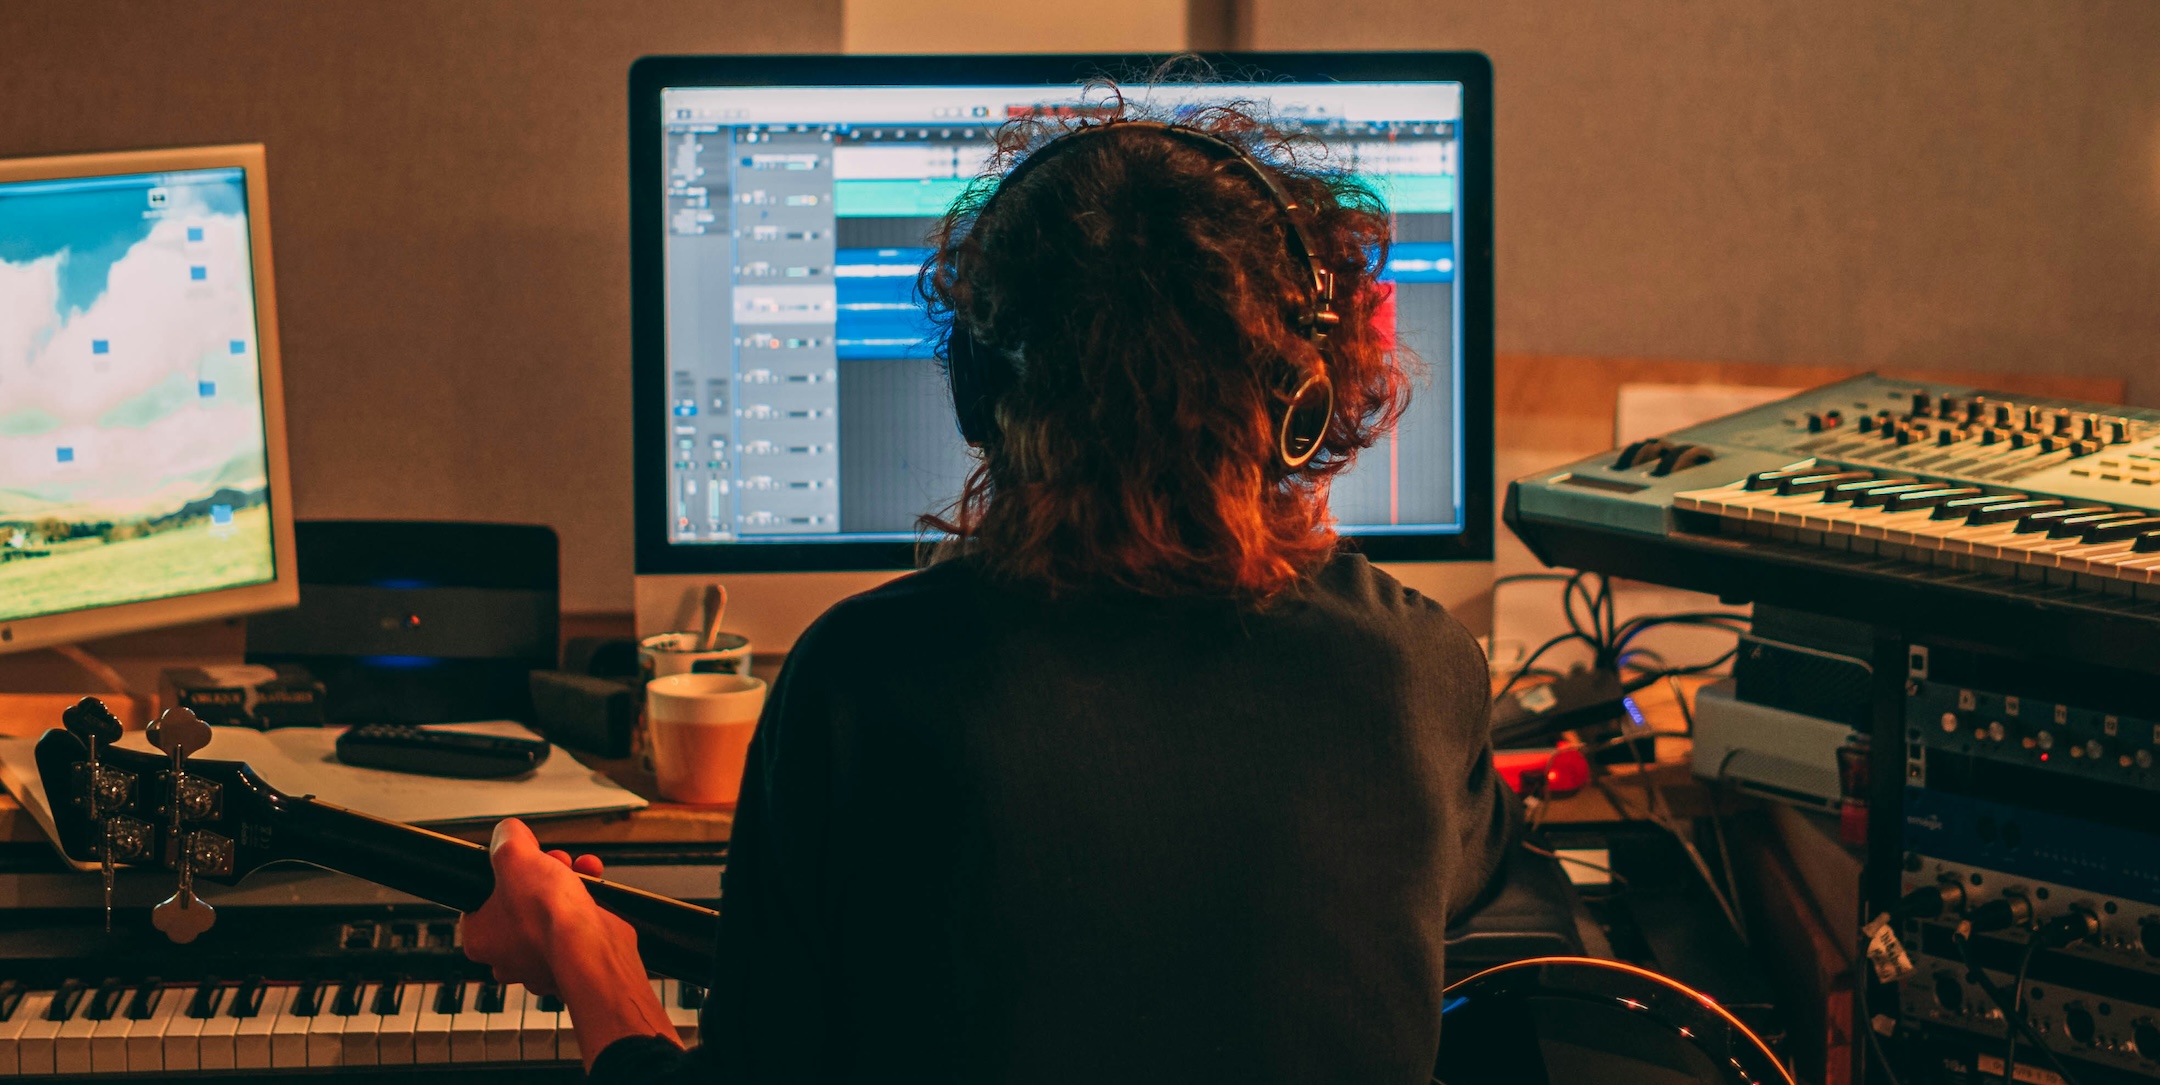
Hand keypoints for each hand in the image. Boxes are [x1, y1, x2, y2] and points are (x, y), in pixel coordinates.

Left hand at [460, 819, 680, 1065]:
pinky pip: (578, 925)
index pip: (482, 898)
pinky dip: (588, 903)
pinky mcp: (575, 960)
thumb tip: (509, 831)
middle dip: (542, 875)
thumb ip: (506, 838)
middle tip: (551, 864)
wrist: (591, 947)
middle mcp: (509, 956)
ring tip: (578, 869)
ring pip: (552, 912)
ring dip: (569, 884)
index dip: (505, 872)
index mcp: (481, 939)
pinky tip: (593, 886)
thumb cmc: (548, 918)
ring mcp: (543, 962)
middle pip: (522, 901)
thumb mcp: (514, 856)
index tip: (520, 861)